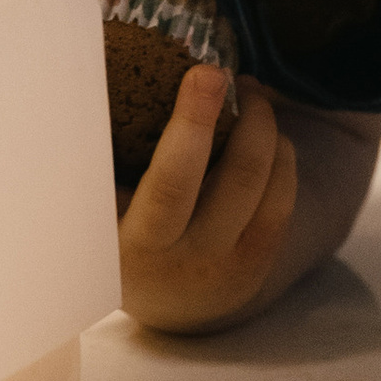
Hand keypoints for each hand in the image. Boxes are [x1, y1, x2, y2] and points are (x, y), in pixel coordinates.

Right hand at [116, 67, 297, 331]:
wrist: (156, 307)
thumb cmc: (114, 237)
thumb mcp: (96, 210)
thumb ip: (101, 160)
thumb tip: (105, 73)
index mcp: (138, 245)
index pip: (172, 183)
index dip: (192, 124)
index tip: (204, 73)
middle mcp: (191, 261)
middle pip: (239, 179)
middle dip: (251, 118)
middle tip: (238, 77)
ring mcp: (232, 266)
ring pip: (271, 185)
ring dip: (269, 130)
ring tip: (252, 98)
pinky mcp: (262, 264)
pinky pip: (284, 199)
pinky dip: (281, 157)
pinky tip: (265, 135)